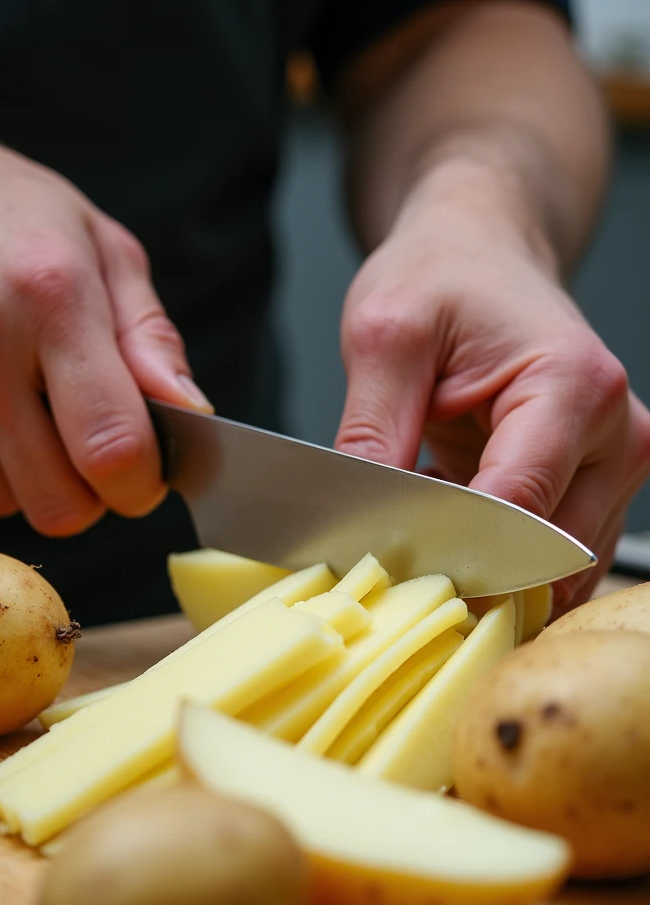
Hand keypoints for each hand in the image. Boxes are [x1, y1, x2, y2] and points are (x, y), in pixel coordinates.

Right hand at [0, 127, 211, 535]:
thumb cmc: (18, 214)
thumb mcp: (104, 252)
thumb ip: (150, 339)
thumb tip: (191, 412)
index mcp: (52, 299)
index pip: (112, 449)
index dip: (141, 486)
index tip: (146, 475)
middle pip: (56, 503)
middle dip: (91, 494)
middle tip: (94, 450)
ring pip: (3, 500)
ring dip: (33, 477)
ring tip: (33, 410)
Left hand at [335, 183, 649, 611]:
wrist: (480, 255)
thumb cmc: (441, 278)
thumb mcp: (384, 337)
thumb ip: (373, 431)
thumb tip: (364, 521)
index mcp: (573, 387)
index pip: (518, 508)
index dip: (450, 546)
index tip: (388, 558)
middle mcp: (616, 435)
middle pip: (547, 553)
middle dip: (470, 569)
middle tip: (398, 556)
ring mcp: (614, 468)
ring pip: (557, 572)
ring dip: (489, 571)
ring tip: (430, 526)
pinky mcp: (596, 490)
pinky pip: (553, 558)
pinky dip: (503, 561)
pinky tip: (457, 523)